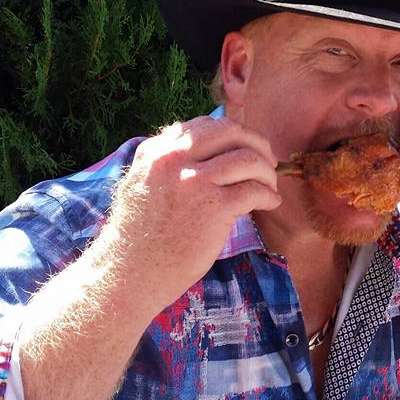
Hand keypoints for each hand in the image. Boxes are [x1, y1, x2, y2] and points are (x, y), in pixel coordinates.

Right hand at [99, 116, 281, 309]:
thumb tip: (203, 155)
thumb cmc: (138, 238)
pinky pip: (254, 190)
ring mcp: (195, 181)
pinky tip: (269, 204)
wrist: (129, 274)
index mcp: (156, 151)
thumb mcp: (141, 185)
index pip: (204, 125)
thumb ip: (167, 165)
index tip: (242, 149)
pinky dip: (269, 196)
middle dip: (256, 143)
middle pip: (230, 131)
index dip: (230, 136)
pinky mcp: (214, 207)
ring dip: (267, 172)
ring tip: (269, 188)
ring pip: (248, 158)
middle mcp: (174, 159)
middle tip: (267, 161)